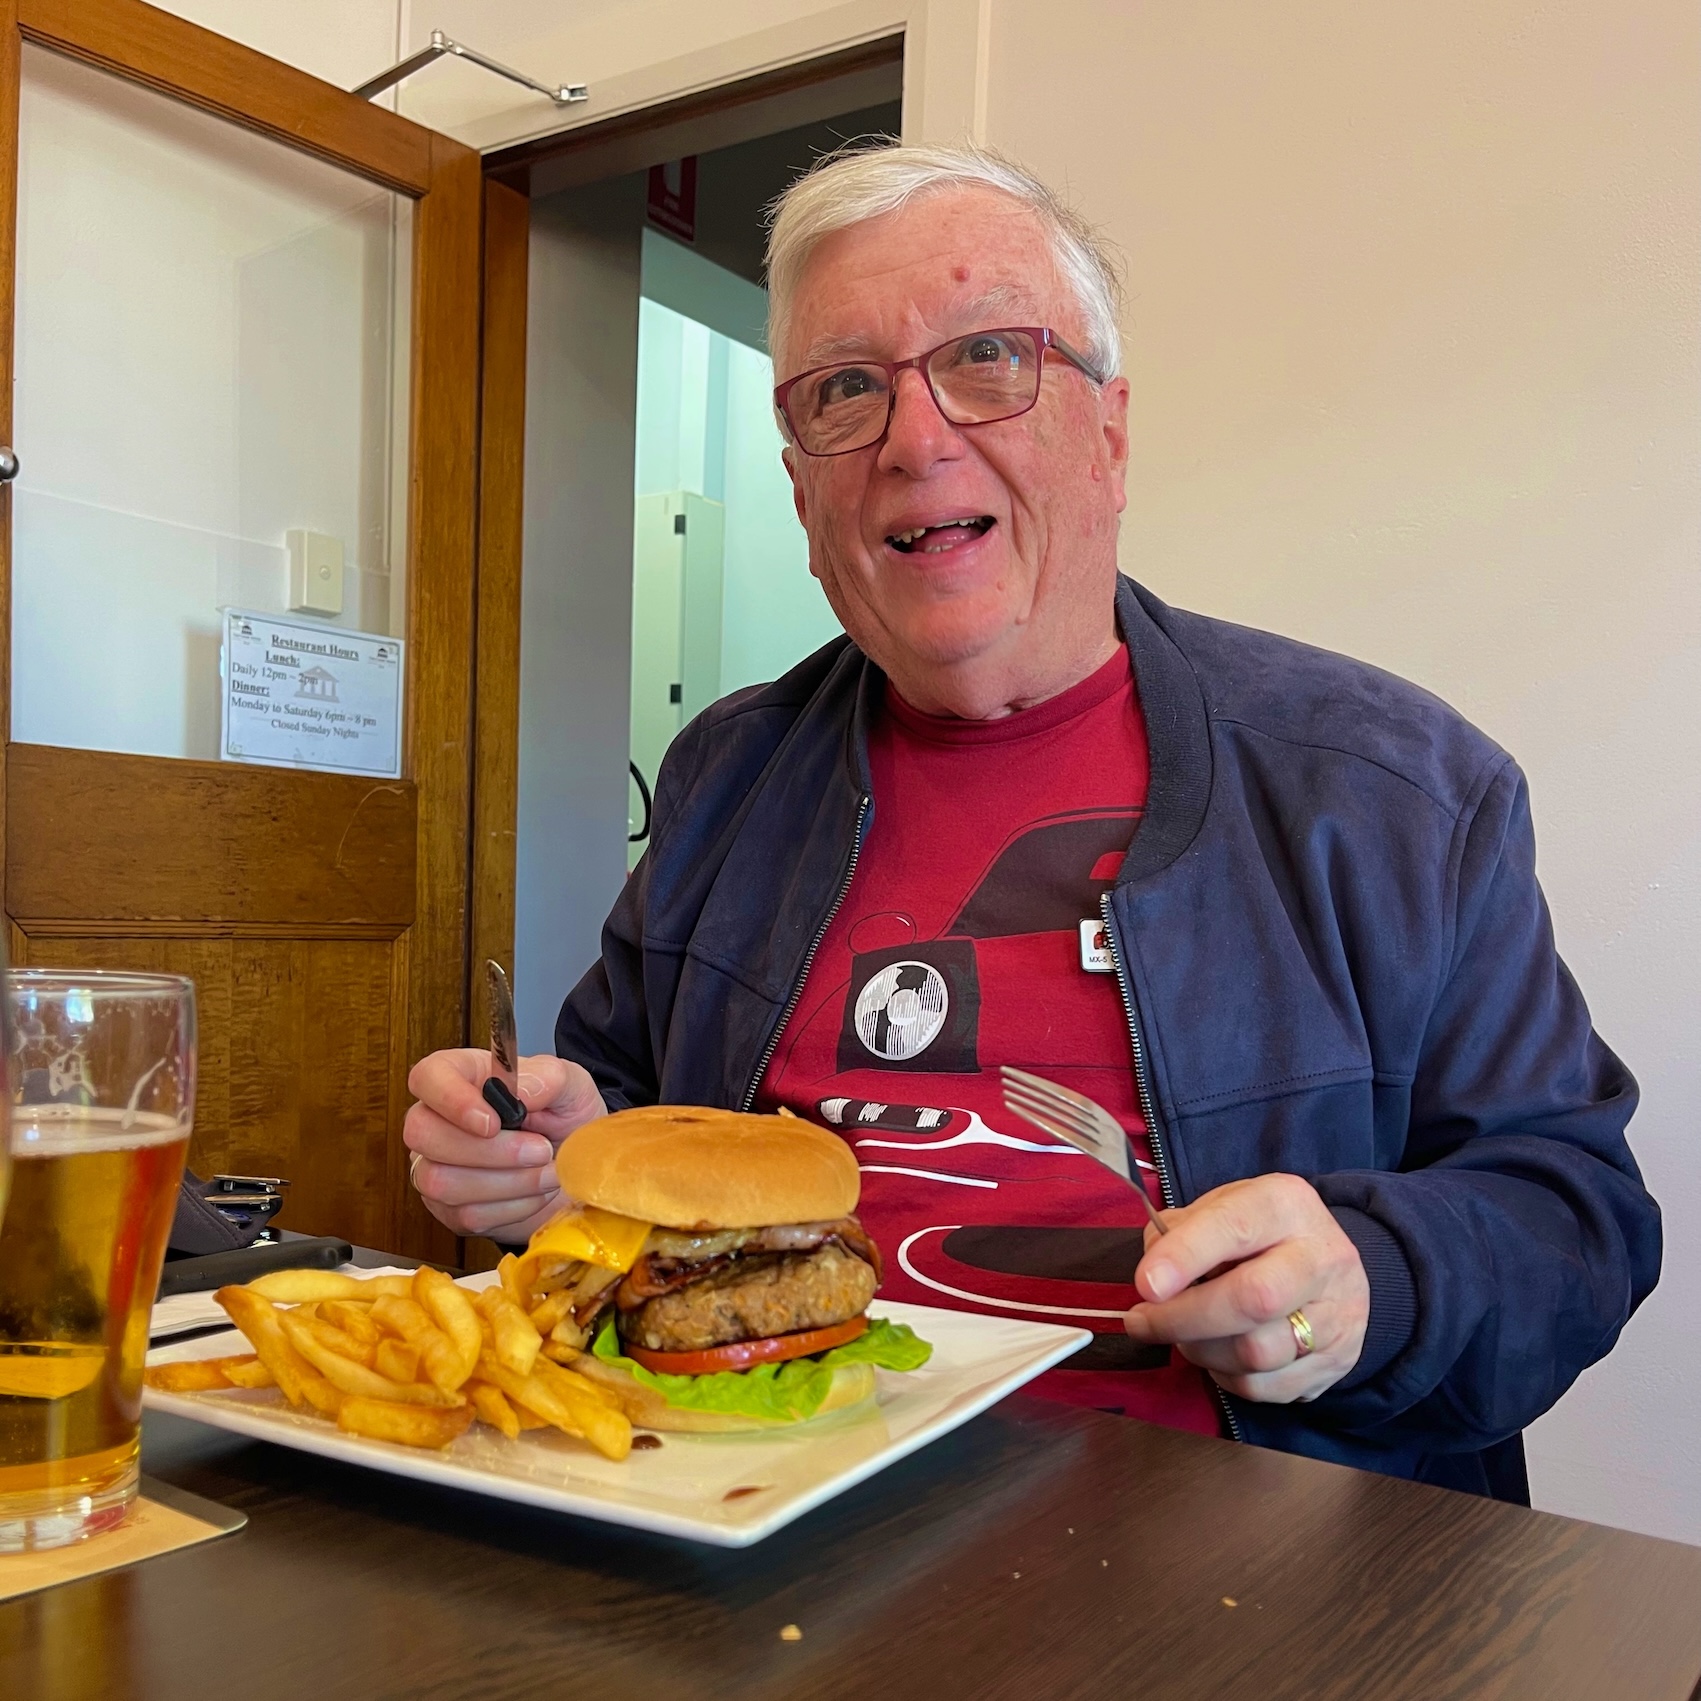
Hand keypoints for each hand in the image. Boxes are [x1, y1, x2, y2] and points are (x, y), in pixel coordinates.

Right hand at [404, 1049, 605, 1241]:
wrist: (578, 1165)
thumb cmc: (565, 1116)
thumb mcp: (571, 1085)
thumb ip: (548, 1078)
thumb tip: (522, 1091)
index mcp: (462, 1076)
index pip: (428, 1077)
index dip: (451, 1100)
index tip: (493, 1121)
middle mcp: (438, 1119)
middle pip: (422, 1134)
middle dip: (488, 1150)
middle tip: (539, 1149)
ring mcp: (437, 1166)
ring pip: (441, 1181)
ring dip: (508, 1182)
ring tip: (548, 1172)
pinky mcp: (450, 1208)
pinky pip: (467, 1214)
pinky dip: (513, 1206)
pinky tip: (537, 1191)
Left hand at [1123, 1174, 1368, 1402]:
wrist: (1329, 1263)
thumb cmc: (1259, 1234)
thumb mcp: (1221, 1208)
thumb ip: (1179, 1231)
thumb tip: (1152, 1278)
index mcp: (1286, 1205)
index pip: (1235, 1227)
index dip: (1185, 1257)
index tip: (1145, 1285)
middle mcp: (1322, 1257)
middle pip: (1254, 1299)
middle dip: (1184, 1318)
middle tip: (1142, 1322)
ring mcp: (1337, 1313)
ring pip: (1258, 1353)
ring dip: (1202, 1351)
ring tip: (1182, 1336)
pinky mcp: (1338, 1361)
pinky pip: (1267, 1387)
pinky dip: (1227, 1377)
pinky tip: (1216, 1355)